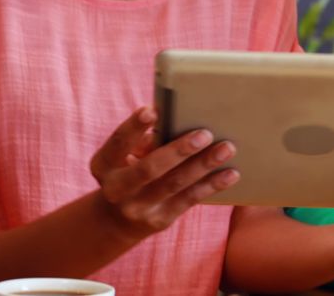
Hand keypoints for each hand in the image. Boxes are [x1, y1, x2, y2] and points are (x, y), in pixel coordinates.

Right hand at [88, 107, 237, 242]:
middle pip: (149, 168)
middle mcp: (116, 189)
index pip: (118, 142)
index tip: (153, 111)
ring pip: (175, 184)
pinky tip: (230, 173)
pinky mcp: (159, 221)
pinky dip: (211, 185)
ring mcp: (138, 208)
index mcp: (103, 164)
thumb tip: (178, 123)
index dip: (134, 127)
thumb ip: (144, 141)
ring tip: (226, 148)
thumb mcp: (124, 157)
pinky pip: (189, 200)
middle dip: (179, 150)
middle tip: (205, 133)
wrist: (116, 220)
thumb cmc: (129, 172)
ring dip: (203, 165)